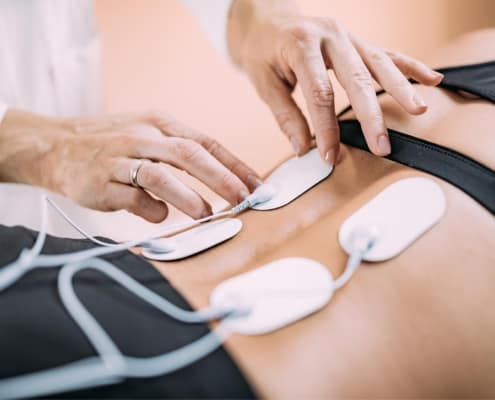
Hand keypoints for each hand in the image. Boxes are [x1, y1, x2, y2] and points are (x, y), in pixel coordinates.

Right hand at [0, 110, 260, 221]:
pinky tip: (159, 216)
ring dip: (188, 197)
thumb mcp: (146, 134)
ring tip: (207, 213)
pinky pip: (132, 199)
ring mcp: (119, 158)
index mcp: (159, 123)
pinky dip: (152, 211)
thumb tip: (217, 184)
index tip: (256, 184)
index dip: (234, 164)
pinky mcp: (100, 183)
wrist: (54, 146)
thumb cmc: (110, 144)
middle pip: (189, 154)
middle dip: (222, 178)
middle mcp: (142, 136)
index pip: (205, 142)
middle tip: (244, 199)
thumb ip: (179, 154)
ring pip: (160, 175)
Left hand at [228, 0, 443, 162]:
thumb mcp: (264, 83)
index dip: (327, 128)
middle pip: (356, 79)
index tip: (329, 156)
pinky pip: (387, 54)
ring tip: (419, 110)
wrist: (266, 21)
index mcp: (301, 45)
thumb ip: (285, 116)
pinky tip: (432, 80)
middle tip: (382, 145)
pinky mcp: (357, 41)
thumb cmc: (262, 52)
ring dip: (401, 89)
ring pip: (379, 63)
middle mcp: (330, 35)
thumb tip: (303, 148)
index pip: (320, 93)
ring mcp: (347, 36)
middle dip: (371, 116)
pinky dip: (410, 67)